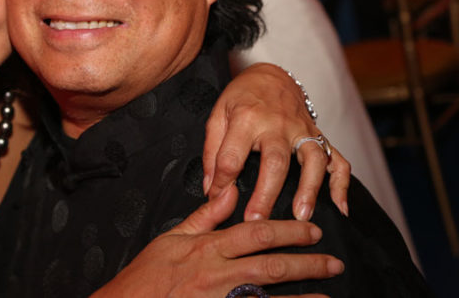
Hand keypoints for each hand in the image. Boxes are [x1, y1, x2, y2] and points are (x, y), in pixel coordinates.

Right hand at [93, 185, 343, 296]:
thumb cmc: (147, 275)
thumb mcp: (172, 238)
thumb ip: (205, 216)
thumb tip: (230, 193)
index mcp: (207, 248)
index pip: (255, 233)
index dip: (288, 231)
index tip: (312, 231)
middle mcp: (217, 274)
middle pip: (270, 265)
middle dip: (306, 263)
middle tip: (333, 262)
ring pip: (269, 297)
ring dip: (301, 296)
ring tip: (326, 294)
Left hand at [203, 63, 350, 221]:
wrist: (270, 75)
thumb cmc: (241, 97)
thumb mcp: (217, 115)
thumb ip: (212, 152)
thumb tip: (210, 189)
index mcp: (246, 119)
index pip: (232, 157)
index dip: (222, 182)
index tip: (217, 201)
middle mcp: (278, 125)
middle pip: (275, 161)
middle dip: (266, 194)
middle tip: (258, 222)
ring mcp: (303, 130)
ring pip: (312, 160)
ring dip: (308, 190)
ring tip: (301, 217)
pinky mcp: (319, 136)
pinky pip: (337, 159)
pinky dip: (342, 184)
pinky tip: (341, 207)